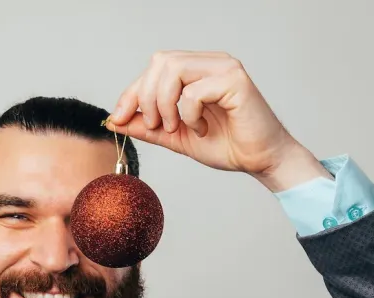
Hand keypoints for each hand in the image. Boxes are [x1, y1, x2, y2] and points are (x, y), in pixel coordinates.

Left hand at [105, 50, 330, 191]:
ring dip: (165, 103)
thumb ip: (148, 126)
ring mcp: (224, 67)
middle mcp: (210, 62)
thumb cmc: (226, 145)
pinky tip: (202, 128)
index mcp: (196, 69)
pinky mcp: (235, 80)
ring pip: (173, 69)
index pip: (154, 67)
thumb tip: (114, 121)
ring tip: (177, 128)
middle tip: (155, 126)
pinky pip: (194, 91)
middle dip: (146, 97)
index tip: (118, 118)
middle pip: (160, 61)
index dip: (131, 92)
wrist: (259, 160)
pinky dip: (189, 114)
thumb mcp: (176, 136)